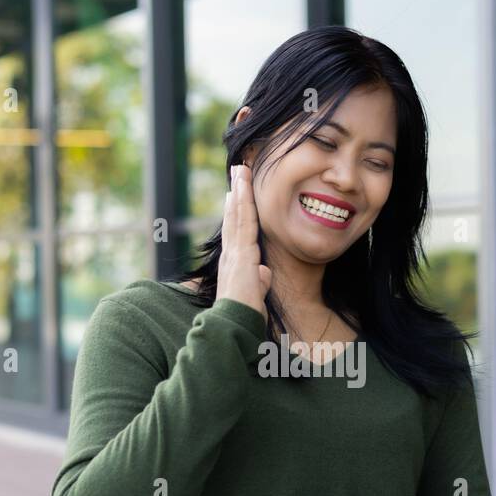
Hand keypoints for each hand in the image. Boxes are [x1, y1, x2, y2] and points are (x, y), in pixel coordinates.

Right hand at [217, 163, 271, 319]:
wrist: (234, 326)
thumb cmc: (245, 316)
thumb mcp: (256, 296)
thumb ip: (259, 282)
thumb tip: (264, 273)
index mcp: (235, 263)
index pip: (238, 231)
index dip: (238, 210)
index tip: (237, 193)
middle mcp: (231, 254)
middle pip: (235, 217)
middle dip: (237, 193)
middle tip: (239, 171)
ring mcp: (234, 252)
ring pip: (238, 214)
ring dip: (239, 190)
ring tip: (241, 169)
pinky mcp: (241, 253)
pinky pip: (243, 222)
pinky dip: (242, 204)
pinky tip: (241, 188)